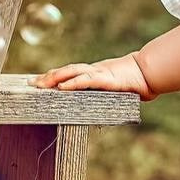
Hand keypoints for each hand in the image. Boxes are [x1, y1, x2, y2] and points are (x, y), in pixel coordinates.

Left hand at [30, 52, 156, 98]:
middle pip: (65, 71)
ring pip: (71, 72)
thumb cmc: (133, 84)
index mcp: (92, 73)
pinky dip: (72, 83)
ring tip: (40, 84)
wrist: (149, 74)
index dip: (52, 77)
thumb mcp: (113, 91)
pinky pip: (85, 81)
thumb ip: (101, 96)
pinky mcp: (105, 79)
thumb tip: (92, 109)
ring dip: (54, 78)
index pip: (68, 73)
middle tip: (30, 84)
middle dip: (47, 77)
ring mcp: (98, 73)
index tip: (37, 82)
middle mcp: (92, 71)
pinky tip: (61, 87)